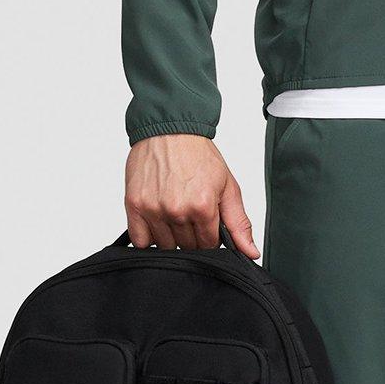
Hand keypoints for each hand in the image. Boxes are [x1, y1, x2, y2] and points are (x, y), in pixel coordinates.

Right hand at [124, 134, 258, 256]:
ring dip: (171, 235)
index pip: (209, 245)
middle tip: (190, 212)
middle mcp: (177, 210)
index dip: (210, 235)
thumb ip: (239, 223)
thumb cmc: (197, 155)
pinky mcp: (134, 205)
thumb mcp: (228, 186)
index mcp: (203, 206)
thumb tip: (251, 253)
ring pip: (165, 245)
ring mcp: (154, 209)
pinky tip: (157, 219)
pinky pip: (141, 240)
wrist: (169, 130)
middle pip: (188, 246)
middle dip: (192, 235)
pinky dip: (149, 236)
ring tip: (174, 211)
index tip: (206, 221)